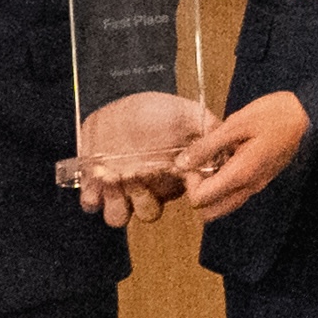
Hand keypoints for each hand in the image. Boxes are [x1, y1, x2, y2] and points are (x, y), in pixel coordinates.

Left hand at [70, 91, 217, 225]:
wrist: (119, 100)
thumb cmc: (154, 109)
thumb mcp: (185, 113)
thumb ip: (206, 129)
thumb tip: (226, 146)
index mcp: (170, 177)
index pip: (175, 200)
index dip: (175, 193)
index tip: (173, 172)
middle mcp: (146, 187)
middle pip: (148, 213)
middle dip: (142, 198)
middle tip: (136, 174)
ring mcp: (119, 188)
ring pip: (118, 217)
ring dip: (116, 201)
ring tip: (112, 176)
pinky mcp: (94, 184)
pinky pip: (91, 204)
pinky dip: (92, 196)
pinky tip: (96, 174)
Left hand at [174, 92, 314, 221]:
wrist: (307, 116)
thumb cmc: (273, 115)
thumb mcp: (236, 124)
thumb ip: (207, 146)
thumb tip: (182, 163)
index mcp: (241, 174)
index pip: (201, 200)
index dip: (190, 182)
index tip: (193, 160)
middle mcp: (248, 188)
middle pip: (210, 212)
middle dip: (198, 192)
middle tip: (199, 165)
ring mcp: (257, 186)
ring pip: (223, 206)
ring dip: (211, 191)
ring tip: (212, 161)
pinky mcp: (261, 181)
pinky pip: (235, 195)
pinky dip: (223, 185)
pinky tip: (226, 159)